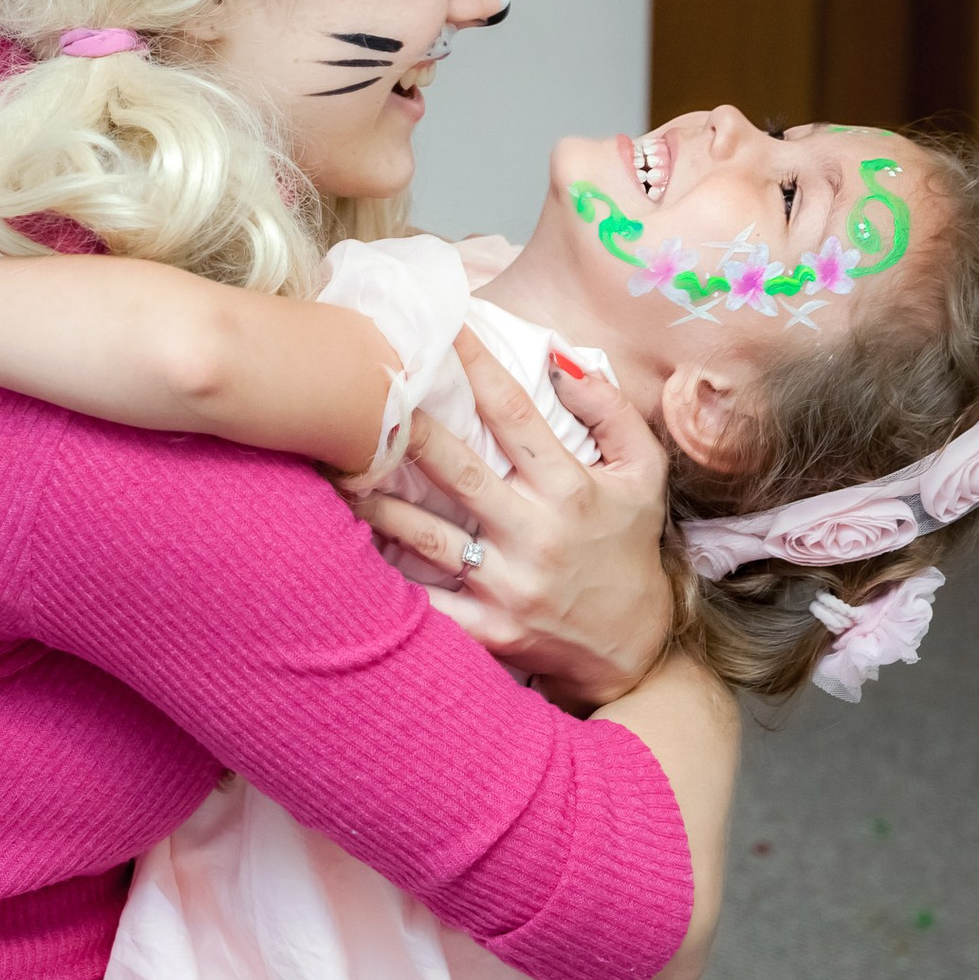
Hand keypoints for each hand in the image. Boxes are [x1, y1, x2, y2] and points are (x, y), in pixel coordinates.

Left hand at [350, 334, 671, 707]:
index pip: (516, 414)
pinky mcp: (489, 630)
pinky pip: (426, 604)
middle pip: (459, 472)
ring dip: (377, 504)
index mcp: (571, 490)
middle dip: (409, 433)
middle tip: (363, 398)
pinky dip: (387, 580)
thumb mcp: (643, 474)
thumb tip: (558, 361)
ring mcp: (509, 585)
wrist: (633, 650)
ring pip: (427, 538)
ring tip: (336, 472)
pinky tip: (346, 551)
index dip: (477, 367)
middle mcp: (537, 535)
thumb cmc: (627, 546)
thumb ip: (611, 411)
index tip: (442, 329)